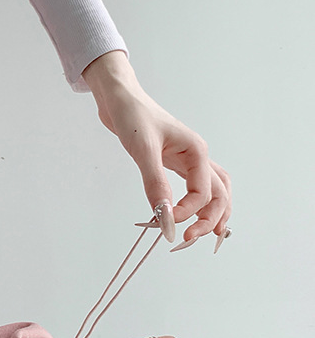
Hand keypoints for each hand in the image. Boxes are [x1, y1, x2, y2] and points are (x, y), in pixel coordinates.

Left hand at [82, 51, 231, 247]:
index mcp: (196, 152)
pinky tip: (189, 216)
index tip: (165, 223)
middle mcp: (198, 157)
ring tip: (204, 234)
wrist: (118, 98)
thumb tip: (164, 218)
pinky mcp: (174, 163)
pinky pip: (196, 187)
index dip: (187, 212)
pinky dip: (197, 203)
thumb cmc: (132, 116)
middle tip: (189, 239)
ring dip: (212, 213)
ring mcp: (188, 160)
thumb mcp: (143, 150)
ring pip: (214, 191)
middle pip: (219, 194)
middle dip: (210, 219)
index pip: (203, 192)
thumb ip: (155, 185)